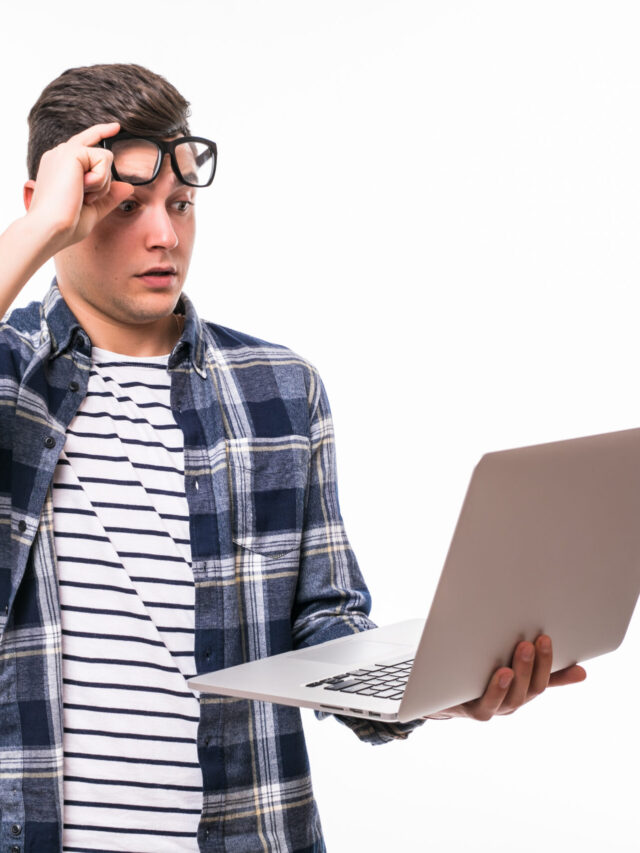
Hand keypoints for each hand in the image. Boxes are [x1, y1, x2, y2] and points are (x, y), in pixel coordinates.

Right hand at [23, 122, 133, 251]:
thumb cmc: (65, 225)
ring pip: (105, 157)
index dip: (101, 133)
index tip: (117, 127)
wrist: (50, 228)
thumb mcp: (93, 210)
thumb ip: (109, 197)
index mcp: (60, 167)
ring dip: (102, 184)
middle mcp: (60, 155)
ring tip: (81, 195)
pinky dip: (100, 179)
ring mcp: (64, 152)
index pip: (84, 144)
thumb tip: (128, 186)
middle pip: (99, 151)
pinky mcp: (72, 152)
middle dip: (102, 181)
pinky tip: (82, 189)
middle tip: (83, 200)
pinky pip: (104, 159)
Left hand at [425, 634, 586, 721]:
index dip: (554, 664)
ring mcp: (494, 709)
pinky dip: (496, 689)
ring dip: (521, 672)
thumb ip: (540, 670)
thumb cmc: (481, 679)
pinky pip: (488, 704)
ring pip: (513, 696)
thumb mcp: (512, 672)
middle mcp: (512, 703)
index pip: (545, 680)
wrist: (442, 696)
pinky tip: (501, 672)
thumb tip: (582, 672)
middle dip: (538, 663)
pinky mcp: (474, 711)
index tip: (554, 640)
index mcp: (523, 692)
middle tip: (539, 638)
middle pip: (531, 688)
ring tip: (522, 649)